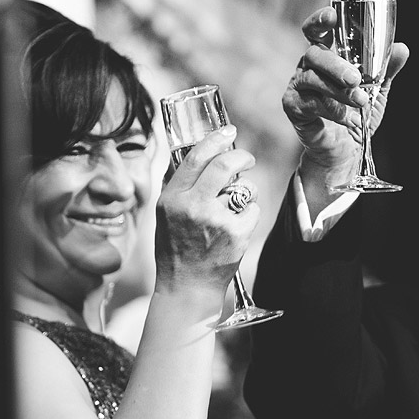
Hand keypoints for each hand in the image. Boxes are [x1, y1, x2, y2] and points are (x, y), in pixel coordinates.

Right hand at [154, 126, 259, 298]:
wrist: (187, 287)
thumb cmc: (177, 251)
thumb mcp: (166, 215)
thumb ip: (181, 187)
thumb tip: (201, 154)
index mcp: (172, 198)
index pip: (195, 157)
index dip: (215, 139)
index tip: (228, 131)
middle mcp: (192, 205)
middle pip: (224, 165)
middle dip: (241, 157)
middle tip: (247, 160)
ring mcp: (215, 219)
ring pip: (244, 189)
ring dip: (246, 194)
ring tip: (235, 210)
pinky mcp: (235, 233)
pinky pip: (253, 211)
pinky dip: (249, 217)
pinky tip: (237, 230)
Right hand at [284, 7, 408, 180]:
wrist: (345, 152)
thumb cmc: (356, 116)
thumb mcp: (376, 92)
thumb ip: (386, 70)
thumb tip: (402, 49)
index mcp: (326, 56)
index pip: (317, 30)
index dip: (321, 20)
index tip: (332, 17)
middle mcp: (308, 67)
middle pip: (314, 54)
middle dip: (335, 65)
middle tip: (355, 79)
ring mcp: (298, 86)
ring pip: (312, 79)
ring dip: (338, 91)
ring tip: (360, 102)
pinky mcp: (292, 106)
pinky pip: (310, 103)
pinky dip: (332, 110)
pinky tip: (348, 118)